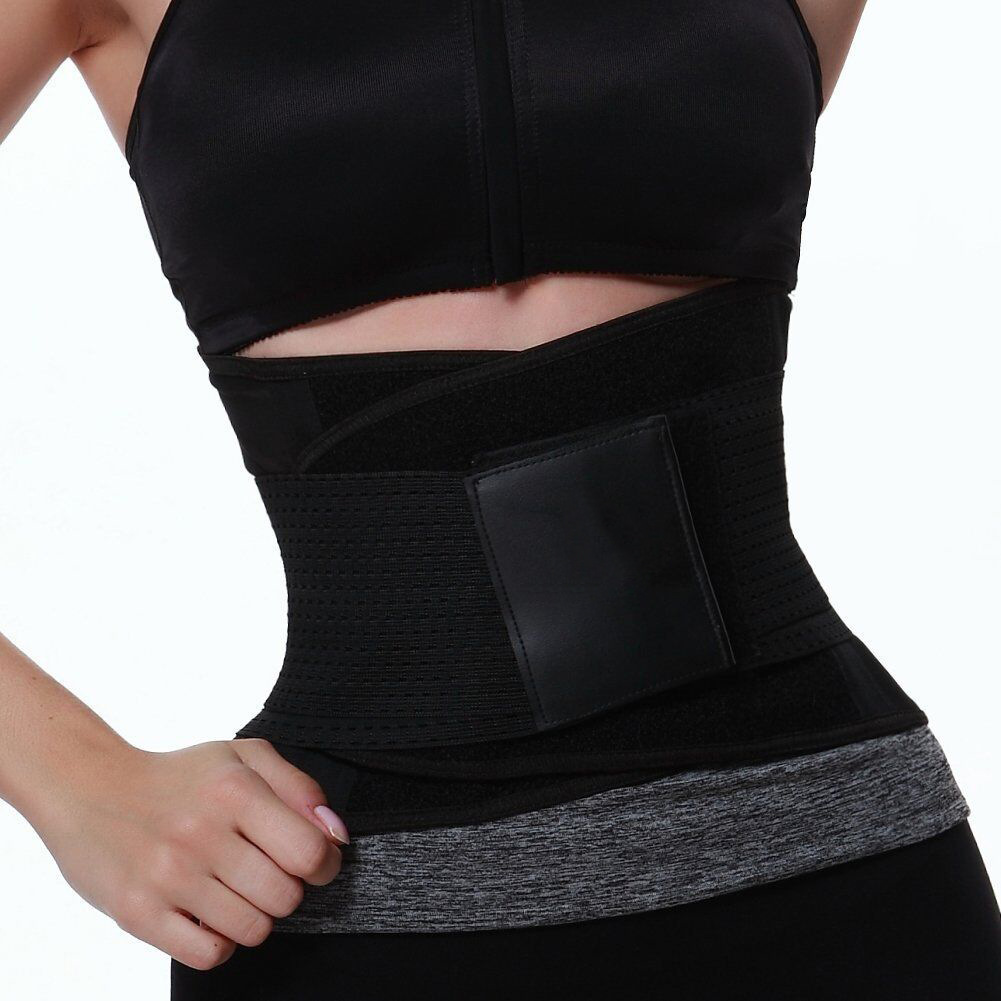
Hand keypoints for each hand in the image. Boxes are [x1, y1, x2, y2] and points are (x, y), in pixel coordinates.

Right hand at [32, 737, 348, 969]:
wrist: (89, 788)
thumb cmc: (180, 777)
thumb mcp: (243, 757)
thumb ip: (300, 789)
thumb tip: (336, 835)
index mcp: (233, 789)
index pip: (308, 852)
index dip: (322, 863)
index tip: (309, 860)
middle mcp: (201, 833)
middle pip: (285, 897)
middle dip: (287, 890)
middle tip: (265, 873)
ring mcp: (167, 876)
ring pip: (252, 929)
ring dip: (255, 916)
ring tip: (234, 891)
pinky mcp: (138, 914)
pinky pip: (210, 955)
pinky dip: (220, 941)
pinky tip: (208, 913)